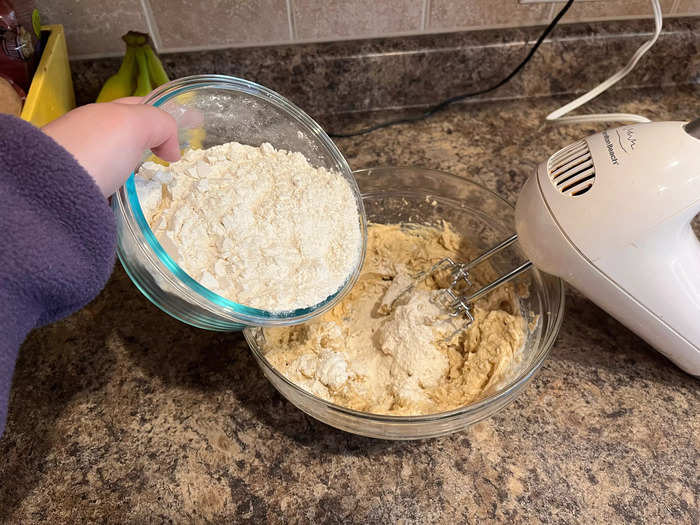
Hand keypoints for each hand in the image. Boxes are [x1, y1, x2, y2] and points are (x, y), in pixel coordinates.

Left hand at [42, 97, 180, 196]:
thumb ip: (159, 124)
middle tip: (177, 157)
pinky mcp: (79, 199)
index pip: (140, 106)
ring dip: (136, 171)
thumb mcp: (132, 125)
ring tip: (160, 183)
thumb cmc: (92, 151)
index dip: (166, 111)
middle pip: (127, 136)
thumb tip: (172, 150)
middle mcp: (90, 138)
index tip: (192, 122)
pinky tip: (133, 202)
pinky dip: (123, 194)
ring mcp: (82, 169)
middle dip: (151, 142)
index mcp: (103, 116)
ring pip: (117, 165)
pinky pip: (109, 192)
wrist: (48, 193)